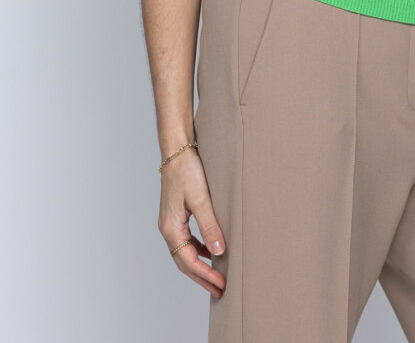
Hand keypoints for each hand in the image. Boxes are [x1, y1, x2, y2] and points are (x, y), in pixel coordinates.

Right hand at [158, 147, 226, 297]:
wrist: (177, 150)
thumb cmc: (187, 171)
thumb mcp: (201, 198)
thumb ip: (210, 225)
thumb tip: (218, 251)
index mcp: (171, 228)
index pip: (188, 261)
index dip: (205, 275)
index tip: (221, 285)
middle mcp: (167, 228)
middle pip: (184, 262)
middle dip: (201, 277)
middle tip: (219, 290)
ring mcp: (170, 222)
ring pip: (184, 253)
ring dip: (200, 266)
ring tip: (215, 277)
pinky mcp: (176, 215)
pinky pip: (186, 241)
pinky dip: (197, 250)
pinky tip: (208, 251)